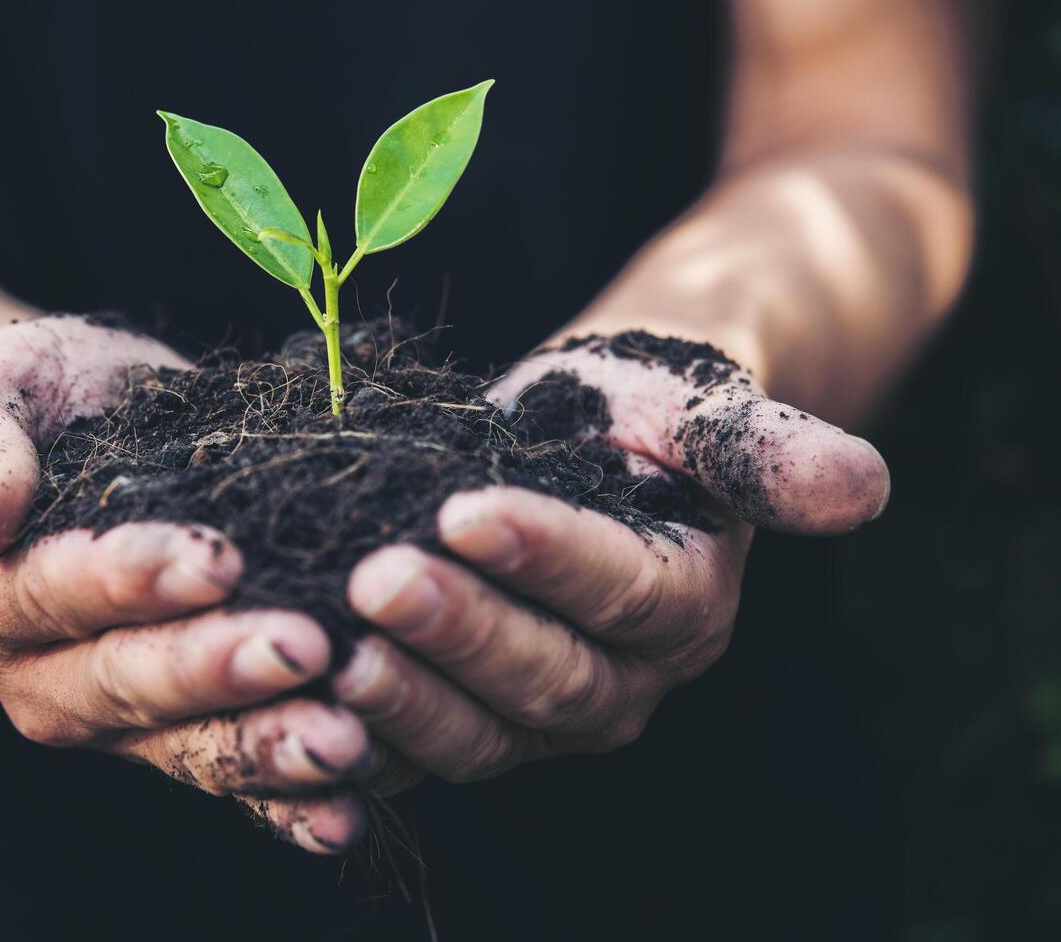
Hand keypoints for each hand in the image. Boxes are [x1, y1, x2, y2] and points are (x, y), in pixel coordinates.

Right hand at [0, 314, 374, 851]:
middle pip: (126, 680)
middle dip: (216, 668)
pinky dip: (283, 803)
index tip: (217, 559)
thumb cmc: (32, 396)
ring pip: (183, 743)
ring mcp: (106, 715)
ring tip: (344, 742)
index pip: (54, 591)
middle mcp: (35, 675)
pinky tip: (345, 813)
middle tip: (305, 648)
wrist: (68, 430)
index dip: (132, 580)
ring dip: (264, 748)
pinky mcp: (169, 733)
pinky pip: (223, 778)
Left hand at [333, 334, 889, 780]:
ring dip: (402, 699)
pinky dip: (358, 738)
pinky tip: (298, 702)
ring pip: (475, 732)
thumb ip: (768, 450)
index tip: (468, 512)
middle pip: (544, 678)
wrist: (581, 443)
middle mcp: (617, 680)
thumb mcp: (705, 413)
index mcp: (685, 610)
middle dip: (459, 633)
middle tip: (374, 581)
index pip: (622, 593)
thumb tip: (863, 488)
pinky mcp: (460, 716)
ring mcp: (534, 711)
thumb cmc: (643, 417)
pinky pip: (412, 748)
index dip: (548, 558)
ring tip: (328, 648)